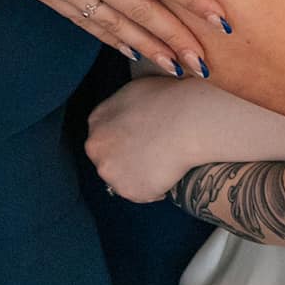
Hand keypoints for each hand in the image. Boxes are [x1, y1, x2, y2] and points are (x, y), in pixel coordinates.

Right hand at [0, 0, 226, 74]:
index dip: (195, 1)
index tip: (222, 20)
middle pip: (143, 13)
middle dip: (177, 41)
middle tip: (205, 65)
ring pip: (114, 26)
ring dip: (148, 48)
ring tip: (175, 68)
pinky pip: (85, 23)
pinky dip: (112, 38)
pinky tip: (131, 49)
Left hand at [86, 77, 199, 201]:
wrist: (188, 121)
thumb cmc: (168, 100)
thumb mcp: (135, 90)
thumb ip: (121, 108)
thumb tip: (129, 116)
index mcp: (97, 121)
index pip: (104, 136)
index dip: (124, 139)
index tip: (140, 140)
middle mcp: (97, 148)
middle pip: (108, 159)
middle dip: (127, 159)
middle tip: (152, 153)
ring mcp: (111, 172)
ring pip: (123, 178)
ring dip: (140, 174)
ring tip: (163, 163)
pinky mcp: (129, 191)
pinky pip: (142, 194)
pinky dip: (155, 189)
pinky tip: (169, 173)